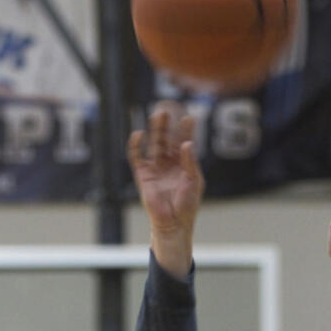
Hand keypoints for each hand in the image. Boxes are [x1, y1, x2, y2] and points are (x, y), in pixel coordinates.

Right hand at [127, 103, 203, 278]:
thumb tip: (186, 143)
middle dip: (168, 124)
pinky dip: (136, 146)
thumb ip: (189, 161)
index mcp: (184, 164)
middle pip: (167, 139)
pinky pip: (137, 157)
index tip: (189, 116)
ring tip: (157, 114)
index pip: (184, 141)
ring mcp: (155, 168)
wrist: (172, 223)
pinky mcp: (143, 175)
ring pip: (154, 144)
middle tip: (168, 107)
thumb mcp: (193, 180)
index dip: (186, 129)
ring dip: (155, 130)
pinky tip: (139, 134)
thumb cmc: (187, 204)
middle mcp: (169, 163)